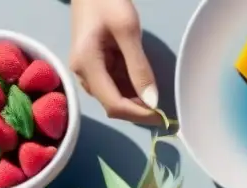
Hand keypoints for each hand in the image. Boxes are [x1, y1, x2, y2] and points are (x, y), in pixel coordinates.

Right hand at [69, 0, 166, 124]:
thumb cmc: (107, 1)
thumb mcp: (127, 31)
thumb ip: (139, 68)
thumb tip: (152, 101)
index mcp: (87, 65)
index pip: (114, 104)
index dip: (138, 114)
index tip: (162, 117)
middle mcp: (83, 74)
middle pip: (113, 105)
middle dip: (138, 109)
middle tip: (163, 107)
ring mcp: (87, 72)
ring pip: (114, 97)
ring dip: (135, 99)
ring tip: (153, 88)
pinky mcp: (94, 68)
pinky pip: (114, 86)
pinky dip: (131, 87)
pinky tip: (142, 80)